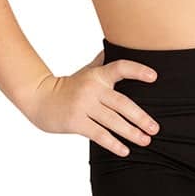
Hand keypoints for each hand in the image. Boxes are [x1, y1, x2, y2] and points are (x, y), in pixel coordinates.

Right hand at [25, 47, 161, 156]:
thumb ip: (102, 62)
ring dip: (131, 133)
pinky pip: (99, 134)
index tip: (154, 77)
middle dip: (141, 117)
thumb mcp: (85, 72)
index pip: (120, 68)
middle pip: (122, 103)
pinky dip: (113, 144)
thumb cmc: (68, 86)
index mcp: (98, 75)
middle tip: (155, 128)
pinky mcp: (76, 122)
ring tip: (145, 141)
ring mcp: (83, 106)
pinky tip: (125, 150)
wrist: (39, 98)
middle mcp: (92, 89)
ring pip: (112, 121)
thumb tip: (116, 44)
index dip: (138, 71)